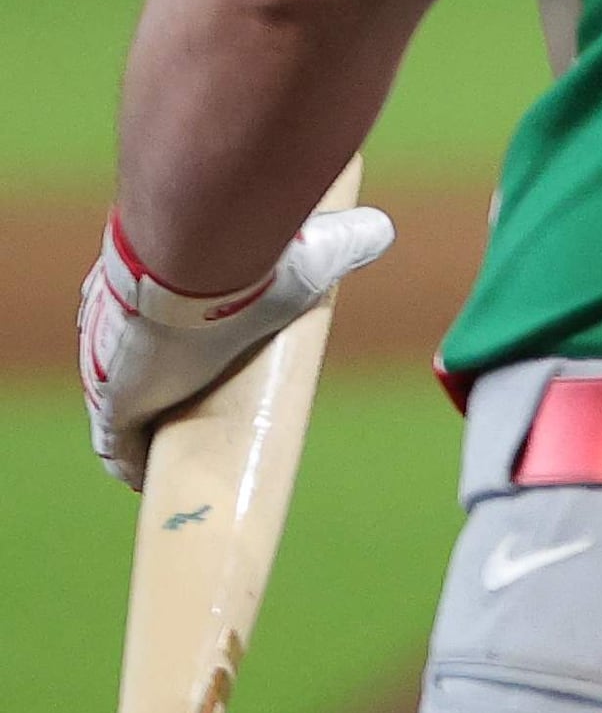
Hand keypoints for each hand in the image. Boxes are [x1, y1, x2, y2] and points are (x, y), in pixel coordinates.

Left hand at [79, 206, 393, 488]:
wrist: (193, 263)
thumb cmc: (246, 255)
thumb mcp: (307, 248)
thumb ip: (342, 241)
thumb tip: (380, 230)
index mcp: (160, 295)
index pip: (166, 332)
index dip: (184, 356)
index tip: (205, 374)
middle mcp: (124, 332)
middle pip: (142, 375)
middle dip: (164, 396)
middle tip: (199, 419)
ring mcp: (111, 370)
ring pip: (129, 413)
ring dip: (151, 434)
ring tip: (182, 458)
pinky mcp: (113, 406)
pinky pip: (118, 450)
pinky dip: (134, 467)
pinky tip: (152, 482)